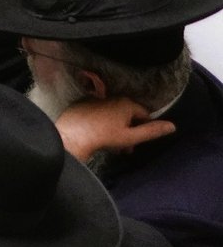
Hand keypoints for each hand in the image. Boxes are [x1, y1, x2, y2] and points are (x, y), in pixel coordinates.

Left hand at [56, 97, 175, 162]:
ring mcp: (96, 100)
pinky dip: (101, 123)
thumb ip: (151, 131)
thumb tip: (173, 126)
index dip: (144, 129)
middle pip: (128, 116)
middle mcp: (112, 97)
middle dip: (129, 132)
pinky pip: (98, 114)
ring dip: (116, 129)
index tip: (137, 142)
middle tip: (125, 149)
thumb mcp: (131, 136)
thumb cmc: (104, 136)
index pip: (144, 115)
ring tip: (112, 146)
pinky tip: (97, 136)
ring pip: (113, 116)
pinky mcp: (82, 104)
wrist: (72, 135)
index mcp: (126, 103)